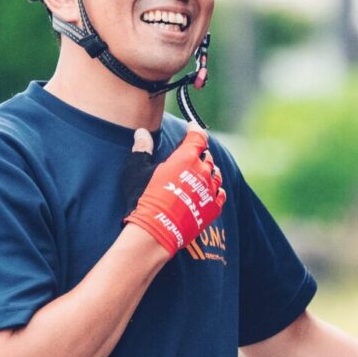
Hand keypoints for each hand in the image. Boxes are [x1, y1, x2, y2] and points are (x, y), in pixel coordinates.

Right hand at [123, 127, 225, 255]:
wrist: (157, 230)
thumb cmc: (144, 198)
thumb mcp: (137, 170)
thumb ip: (142, 148)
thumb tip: (142, 132)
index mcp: (186, 158)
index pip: (198, 137)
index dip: (195, 129)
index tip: (192, 126)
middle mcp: (202, 171)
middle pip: (207, 157)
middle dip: (199, 154)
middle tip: (191, 155)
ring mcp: (210, 190)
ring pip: (216, 174)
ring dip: (209, 171)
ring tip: (202, 172)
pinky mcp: (213, 208)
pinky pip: (220, 194)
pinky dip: (216, 190)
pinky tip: (210, 191)